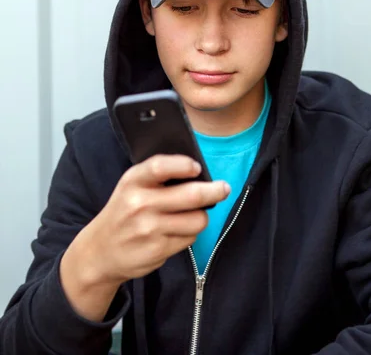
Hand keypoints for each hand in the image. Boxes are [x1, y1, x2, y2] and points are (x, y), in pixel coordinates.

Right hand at [75, 154, 229, 285]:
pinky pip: (190, 238)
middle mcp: (140, 204)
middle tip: (224, 188)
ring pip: (197, 220)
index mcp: (133, 181)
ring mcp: (150, 229)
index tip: (197, 167)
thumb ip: (158, 176)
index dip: (183, 165)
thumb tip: (198, 172)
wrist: (99, 251)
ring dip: (201, 216)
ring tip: (192, 214)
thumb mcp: (131, 186)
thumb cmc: (124, 211)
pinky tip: (176, 231)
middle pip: (191, 196)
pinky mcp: (158, 250)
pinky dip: (189, 233)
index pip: (160, 167)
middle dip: (214, 191)